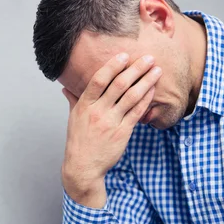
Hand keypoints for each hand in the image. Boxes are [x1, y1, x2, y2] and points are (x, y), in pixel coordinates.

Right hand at [61, 54, 161, 208]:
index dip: (112, 66)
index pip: (98, 80)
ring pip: (131, 97)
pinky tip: (152, 90)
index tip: (124, 55)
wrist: (83, 167)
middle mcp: (98, 112)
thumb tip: (66, 88)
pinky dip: (145, 99)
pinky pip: (137, 113)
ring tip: (157, 70)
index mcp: (84, 106)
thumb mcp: (73, 119)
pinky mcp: (122, 133)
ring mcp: (111, 123)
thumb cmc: (78, 142)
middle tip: (148, 58)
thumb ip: (73, 100)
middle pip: (118, 85)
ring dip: (146, 81)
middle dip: (136, 69)